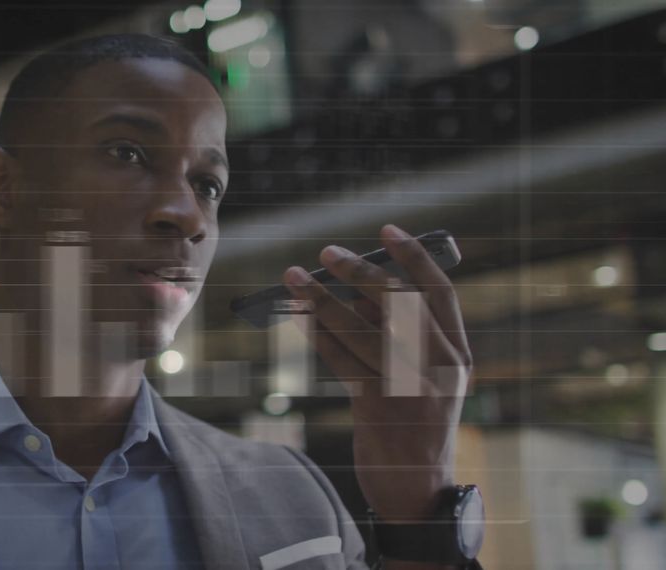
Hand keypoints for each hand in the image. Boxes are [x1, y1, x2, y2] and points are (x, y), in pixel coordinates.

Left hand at [282, 224, 472, 521]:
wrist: (417, 490)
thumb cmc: (415, 425)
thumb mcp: (424, 379)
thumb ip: (401, 336)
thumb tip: (358, 287)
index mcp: (457, 355)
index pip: (439, 293)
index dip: (414, 257)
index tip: (387, 230)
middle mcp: (438, 368)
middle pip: (396, 304)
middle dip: (358, 272)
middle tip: (327, 252)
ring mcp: (408, 388)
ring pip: (358, 328)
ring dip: (321, 299)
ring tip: (293, 277)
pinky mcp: (376, 406)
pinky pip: (339, 358)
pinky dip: (316, 333)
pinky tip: (297, 316)